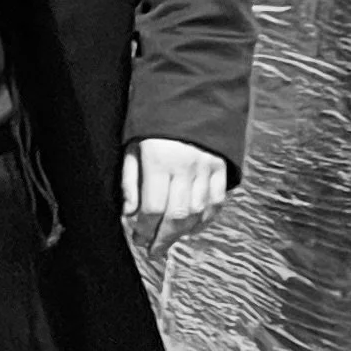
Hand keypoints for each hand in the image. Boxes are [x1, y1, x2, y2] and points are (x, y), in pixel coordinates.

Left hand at [122, 138, 228, 259]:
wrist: (190, 99)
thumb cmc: (153, 127)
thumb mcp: (132, 149)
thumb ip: (129, 183)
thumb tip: (129, 214)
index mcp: (159, 162)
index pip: (152, 208)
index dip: (144, 229)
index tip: (137, 240)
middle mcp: (186, 168)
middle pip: (177, 216)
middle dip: (163, 238)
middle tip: (153, 251)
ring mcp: (207, 169)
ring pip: (198, 213)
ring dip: (183, 233)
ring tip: (169, 242)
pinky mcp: (221, 168)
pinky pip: (217, 202)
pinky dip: (205, 220)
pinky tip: (192, 229)